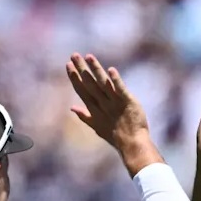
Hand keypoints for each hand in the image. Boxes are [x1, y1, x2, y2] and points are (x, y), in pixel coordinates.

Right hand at [66, 53, 159, 172]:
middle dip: (82, 69)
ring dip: (96, 70)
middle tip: (74, 55)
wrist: (132, 145)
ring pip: (103, 83)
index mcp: (95, 109)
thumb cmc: (116, 137)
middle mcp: (103, 104)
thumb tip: (71, 107)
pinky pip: (120, 89)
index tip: (68, 65)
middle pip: (90, 84)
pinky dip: (115, 80)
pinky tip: (110, 70)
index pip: (83, 90)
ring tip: (89, 57)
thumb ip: (84, 116)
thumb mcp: (97, 126)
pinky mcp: (128, 102)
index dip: (75, 77)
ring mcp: (115, 103)